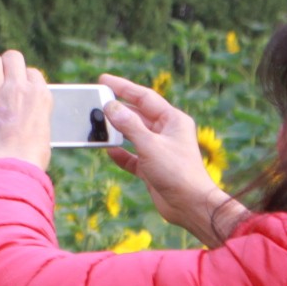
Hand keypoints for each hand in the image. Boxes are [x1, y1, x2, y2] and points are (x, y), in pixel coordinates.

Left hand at [0, 50, 52, 171]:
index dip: (25, 81)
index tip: (21, 91)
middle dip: (7, 64)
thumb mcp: (43, 130)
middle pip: (11, 57)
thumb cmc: (30, 158)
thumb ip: (32, 113)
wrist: (11, 170)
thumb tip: (22, 112)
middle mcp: (16, 88)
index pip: (32, 73)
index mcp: (38, 94)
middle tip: (4, 79)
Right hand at [98, 73, 247, 247]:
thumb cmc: (176, 172)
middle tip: (96, 102)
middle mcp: (166, 132)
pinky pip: (132, 156)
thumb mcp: (150, 145)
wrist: (189, 205)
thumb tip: (110, 106)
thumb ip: (129, 125)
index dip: (123, 87)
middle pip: (137, 115)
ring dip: (116, 131)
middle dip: (118, 109)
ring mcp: (159, 150)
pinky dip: (120, 153)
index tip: (103, 80)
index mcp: (173, 120)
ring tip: (97, 125)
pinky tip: (108, 150)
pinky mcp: (152, 168)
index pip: (145, 97)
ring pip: (133, 135)